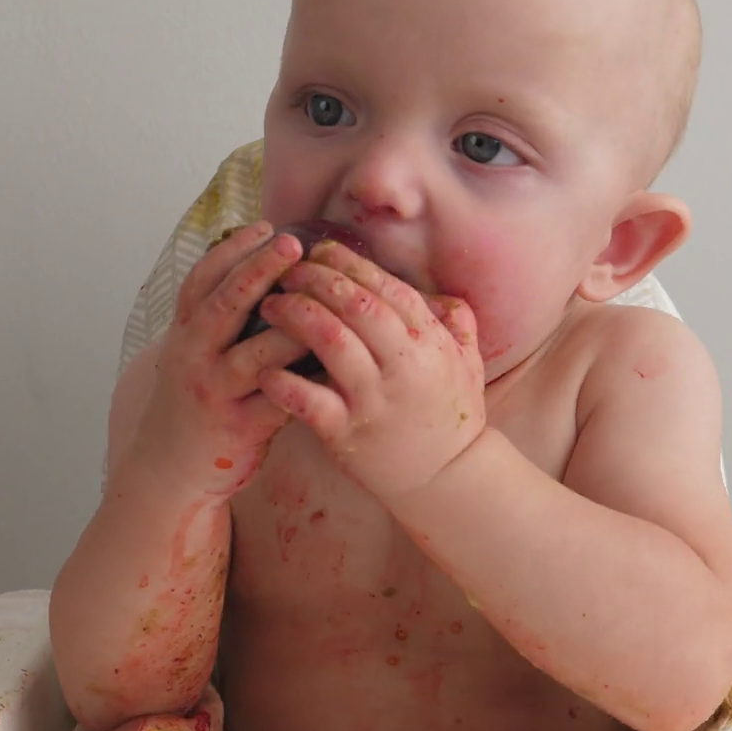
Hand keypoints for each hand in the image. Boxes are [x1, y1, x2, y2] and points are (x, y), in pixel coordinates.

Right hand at [126, 222, 311, 496]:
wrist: (169, 469)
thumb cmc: (197, 399)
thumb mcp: (195, 352)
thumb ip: (222, 317)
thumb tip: (262, 267)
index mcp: (184, 332)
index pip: (202, 281)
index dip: (231, 251)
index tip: (264, 226)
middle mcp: (193, 357)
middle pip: (223, 306)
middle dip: (257, 271)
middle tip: (292, 244)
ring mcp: (214, 392)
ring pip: (254, 353)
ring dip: (290, 327)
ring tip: (322, 301)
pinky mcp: (238, 428)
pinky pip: (279, 399)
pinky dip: (307, 379)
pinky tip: (336, 363)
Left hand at [255, 240, 487, 500]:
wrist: (447, 480)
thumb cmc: (451, 416)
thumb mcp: (468, 363)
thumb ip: (456, 321)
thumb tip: (435, 291)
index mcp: (430, 343)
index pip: (388, 289)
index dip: (350, 265)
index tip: (321, 250)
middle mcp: (402, 367)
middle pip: (356, 306)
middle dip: (317, 280)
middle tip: (287, 270)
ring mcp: (374, 400)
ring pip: (330, 342)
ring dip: (295, 315)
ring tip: (270, 305)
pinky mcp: (347, 433)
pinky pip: (308, 401)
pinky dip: (283, 381)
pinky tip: (263, 367)